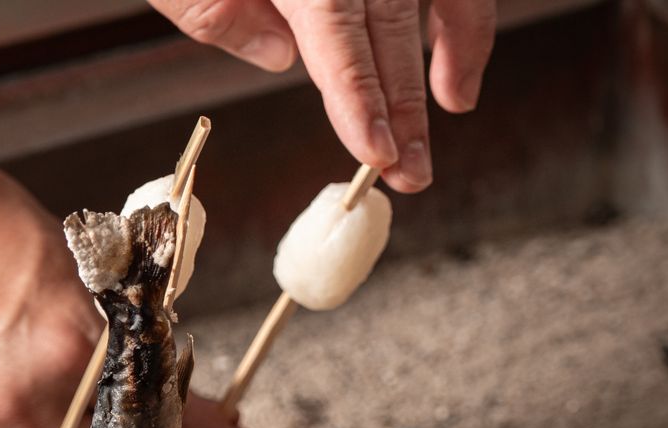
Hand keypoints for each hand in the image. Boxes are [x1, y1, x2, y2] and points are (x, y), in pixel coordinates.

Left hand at [148, 0, 495, 191]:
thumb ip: (210, 6)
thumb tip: (276, 57)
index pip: (337, 30)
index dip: (361, 96)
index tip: (374, 149)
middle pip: (390, 19)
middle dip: (404, 102)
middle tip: (410, 170)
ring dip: (450, 47)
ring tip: (452, 108)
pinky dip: (457, 0)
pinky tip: (453, 40)